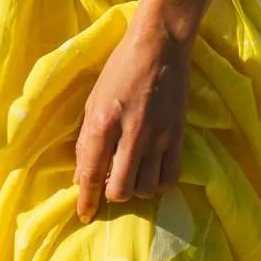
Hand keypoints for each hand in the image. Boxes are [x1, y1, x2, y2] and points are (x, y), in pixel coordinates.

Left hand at [73, 17, 193, 222]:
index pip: (91, 174)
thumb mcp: (93, 99)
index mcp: (103, 122)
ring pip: (145, 188)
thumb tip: (82, 175)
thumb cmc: (120, 68)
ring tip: (130, 173)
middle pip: (120, 190)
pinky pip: (170, 177)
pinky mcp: (178, 135)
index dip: (86, 200)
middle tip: (110, 182)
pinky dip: (158, 184)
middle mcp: (131, 134)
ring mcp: (158, 136)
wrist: (160, 45)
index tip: (84, 215)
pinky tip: (151, 173)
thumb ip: (87, 139)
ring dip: (135, 188)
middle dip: (111, 194)